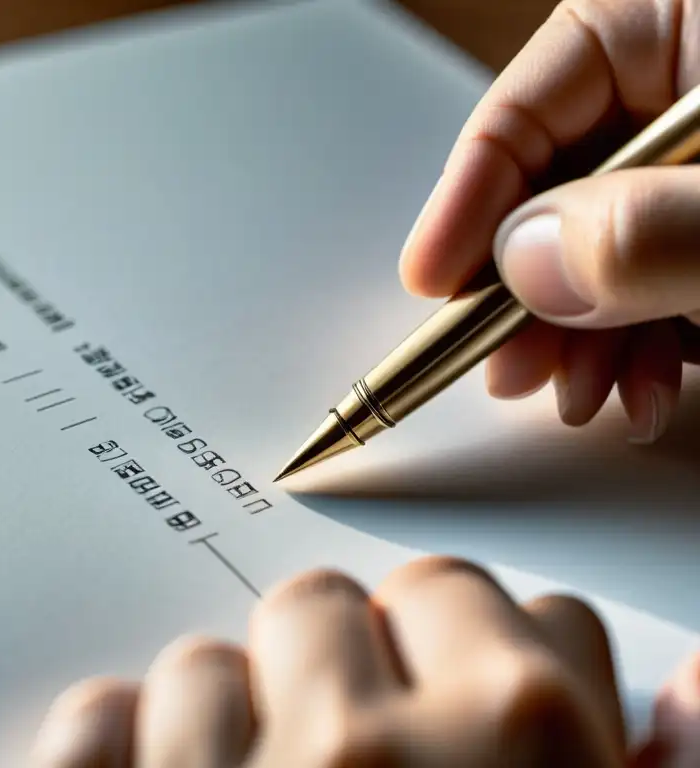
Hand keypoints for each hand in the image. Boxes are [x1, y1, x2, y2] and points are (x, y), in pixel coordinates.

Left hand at [30, 555, 699, 766]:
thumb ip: (664, 765)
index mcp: (517, 741)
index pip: (471, 594)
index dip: (444, 666)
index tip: (438, 716)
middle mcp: (369, 748)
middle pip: (329, 602)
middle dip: (339, 678)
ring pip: (207, 661)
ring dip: (228, 737)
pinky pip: (96, 718)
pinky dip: (122, 762)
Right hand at [400, 0, 699, 444]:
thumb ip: (655, 225)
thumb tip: (529, 263)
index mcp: (680, 22)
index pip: (528, 102)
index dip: (466, 198)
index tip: (430, 280)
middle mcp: (677, 95)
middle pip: (551, 190)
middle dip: (526, 295)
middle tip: (506, 362)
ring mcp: (688, 171)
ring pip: (592, 254)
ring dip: (577, 340)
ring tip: (581, 396)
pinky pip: (643, 286)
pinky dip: (633, 348)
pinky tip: (640, 389)